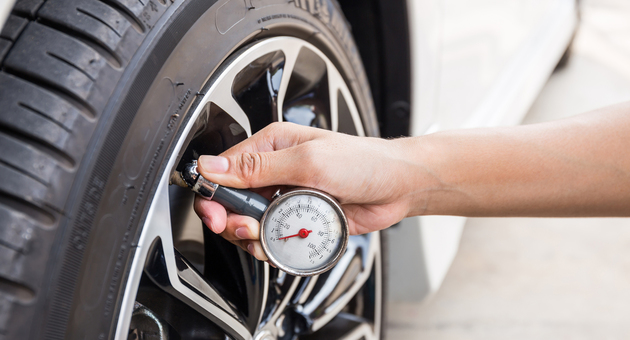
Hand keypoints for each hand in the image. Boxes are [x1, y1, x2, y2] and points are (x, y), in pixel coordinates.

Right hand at [194, 122, 422, 259]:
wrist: (397, 186)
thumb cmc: (363, 162)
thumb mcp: (308, 161)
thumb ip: (258, 167)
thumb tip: (213, 166)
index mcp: (271, 146)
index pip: (223, 170)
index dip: (213, 196)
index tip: (217, 215)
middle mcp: (274, 171)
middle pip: (233, 202)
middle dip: (234, 221)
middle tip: (248, 229)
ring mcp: (286, 197)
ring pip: (251, 224)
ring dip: (254, 237)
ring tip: (268, 238)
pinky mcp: (299, 218)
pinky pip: (274, 237)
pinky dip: (273, 246)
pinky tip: (283, 245)